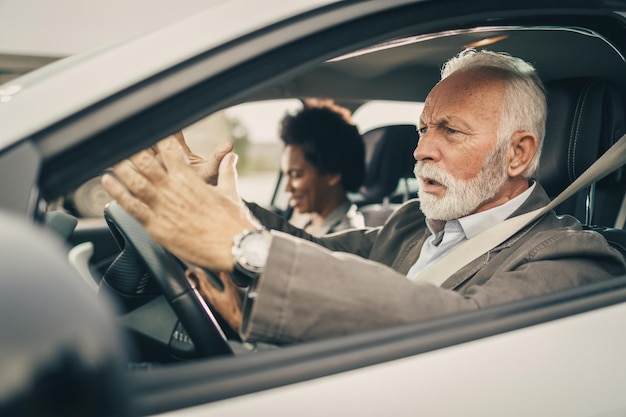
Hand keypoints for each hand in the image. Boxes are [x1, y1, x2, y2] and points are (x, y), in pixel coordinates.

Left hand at [102, 136, 258, 270]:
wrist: (234, 248)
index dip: (156, 138)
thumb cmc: (233, 223)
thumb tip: (231, 156)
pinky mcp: (157, 227)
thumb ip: (227, 171)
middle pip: (146, 162)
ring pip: (134, 182)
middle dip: (132, 150)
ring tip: (109, 158)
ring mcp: (163, 207)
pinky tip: (107, 183)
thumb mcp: (230, 192)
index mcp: (190, 178)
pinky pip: (131, 207)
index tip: (146, 132)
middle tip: (121, 142)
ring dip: (120, 168)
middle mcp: (174, 189)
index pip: (169, 149)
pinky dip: (117, 193)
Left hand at [187, 269, 241, 330]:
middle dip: (195, 279)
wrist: (235, 319)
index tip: (196, 270)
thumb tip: (222, 273)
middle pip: (200, 287)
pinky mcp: (215, 305)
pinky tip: (204, 291)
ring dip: (197, 286)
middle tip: (189, 273)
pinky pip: (206, 296)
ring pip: (202, 292)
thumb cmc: (234, 307)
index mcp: (214, 295)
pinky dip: (203, 291)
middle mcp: (211, 298)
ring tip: (193, 281)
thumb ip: (227, 282)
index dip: (201, 276)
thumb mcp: (232, 292)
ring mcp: (212, 302)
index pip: (205, 283)